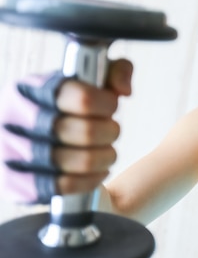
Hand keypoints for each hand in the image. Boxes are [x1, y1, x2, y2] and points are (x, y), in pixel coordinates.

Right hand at [0, 59, 132, 202]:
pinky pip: (68, 186)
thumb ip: (114, 71)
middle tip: (109, 130)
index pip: (83, 98)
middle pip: (86, 132)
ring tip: (105, 150)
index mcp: (33, 89)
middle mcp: (16, 120)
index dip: (107, 104)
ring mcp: (14, 153)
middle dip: (109, 132)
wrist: (40, 142)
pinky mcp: (18, 184)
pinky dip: (92, 178)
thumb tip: (123, 90)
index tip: (110, 106)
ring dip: (106, 156)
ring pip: (83, 161)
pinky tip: (96, 169)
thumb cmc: (70, 109)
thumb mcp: (90, 79)